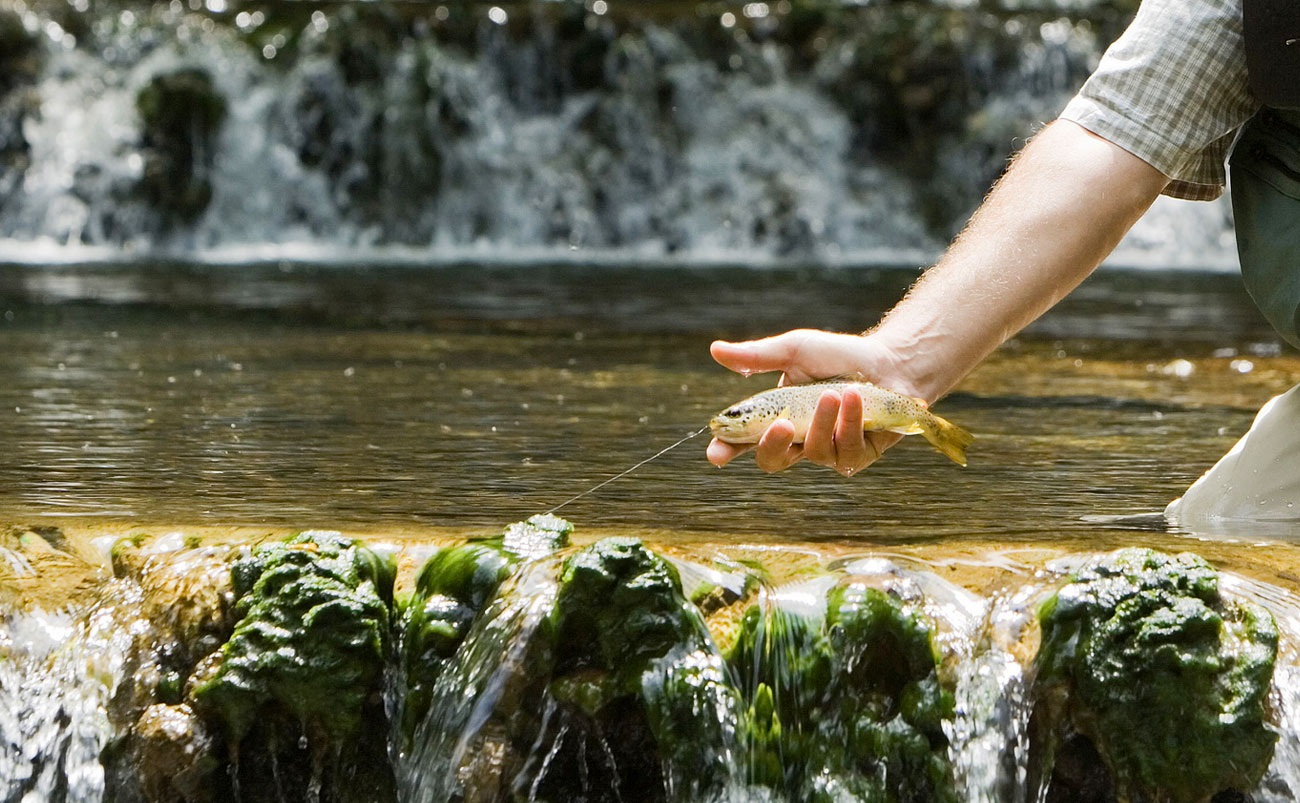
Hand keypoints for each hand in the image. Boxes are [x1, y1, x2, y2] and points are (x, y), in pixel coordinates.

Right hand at [705, 329, 918, 475]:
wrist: (888, 360)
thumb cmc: (838, 356)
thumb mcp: (794, 350)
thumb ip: (757, 356)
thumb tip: (714, 349)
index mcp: (776, 416)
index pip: (744, 439)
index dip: (727, 449)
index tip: (716, 453)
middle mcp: (798, 439)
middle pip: (773, 460)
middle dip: (772, 445)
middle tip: (780, 424)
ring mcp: (827, 451)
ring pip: (814, 452)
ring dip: (822, 422)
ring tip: (833, 392)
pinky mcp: (857, 457)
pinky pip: (848, 450)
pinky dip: (850, 421)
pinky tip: (856, 398)